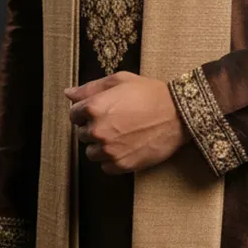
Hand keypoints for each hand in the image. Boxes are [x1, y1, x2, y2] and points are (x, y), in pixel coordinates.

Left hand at [65, 71, 192, 174]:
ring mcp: (109, 150)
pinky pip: (105, 167)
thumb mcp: (120, 80)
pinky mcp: (121, 165)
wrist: (178, 115)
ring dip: (101, 145)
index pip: (74, 115)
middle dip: (93, 128)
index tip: (100, 111)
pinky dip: (112, 159)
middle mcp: (98, 130)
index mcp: (94, 108)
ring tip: (120, 135)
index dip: (85, 112)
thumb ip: (91, 88)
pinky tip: (126, 147)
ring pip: (91, 153)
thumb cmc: (150, 93)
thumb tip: (69, 94)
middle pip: (81, 134)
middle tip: (114, 121)